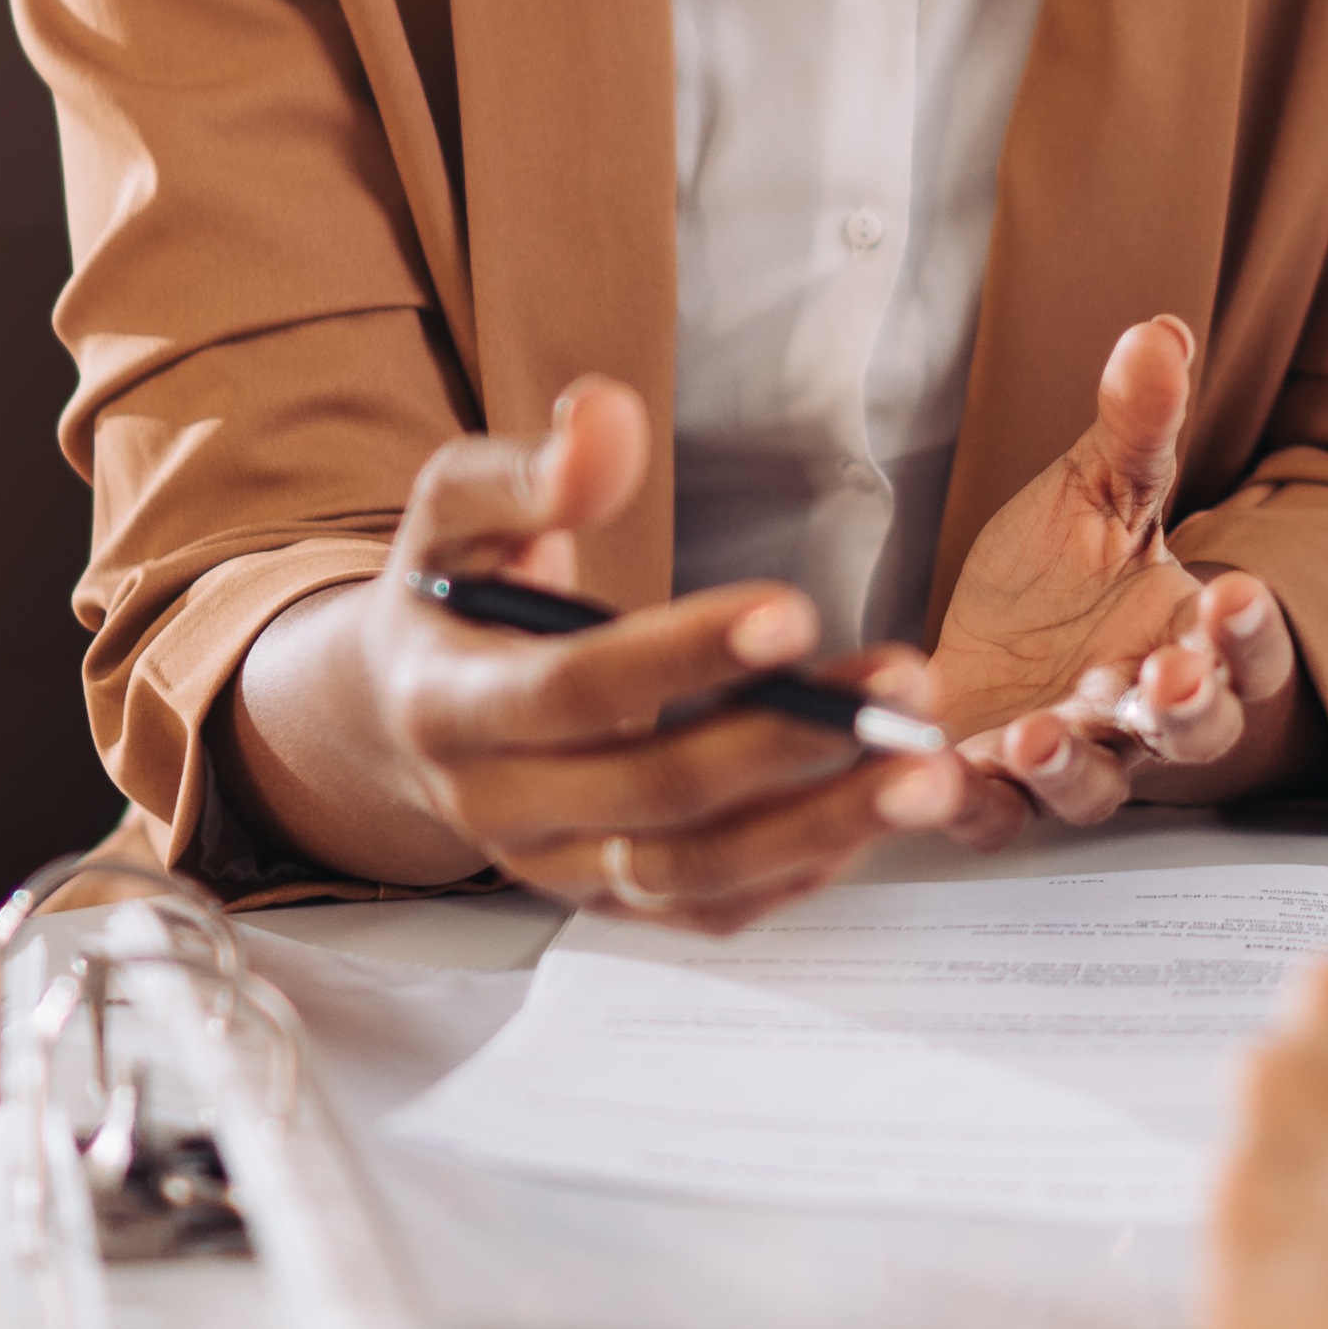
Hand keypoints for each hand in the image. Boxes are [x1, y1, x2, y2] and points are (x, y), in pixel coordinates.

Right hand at [230, 376, 986, 913]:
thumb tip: (607, 419)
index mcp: (448, 702)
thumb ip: (529, 469)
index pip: (572, 691)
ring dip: (821, 826)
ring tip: (930, 773)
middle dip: (787, 743)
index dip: (682, 658)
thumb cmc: (452, 593)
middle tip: (905, 692)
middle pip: (652, 795)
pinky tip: (876, 812)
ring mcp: (554, 867)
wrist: (397, 712)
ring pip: (693, 873)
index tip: (793, 610)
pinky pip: (709, 910)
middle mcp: (497, 805)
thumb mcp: (456, 509)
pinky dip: (800, 871)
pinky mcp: (607, 901)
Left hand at [921, 315, 1313, 827]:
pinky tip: (944, 774)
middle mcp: (1145, 719)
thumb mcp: (1098, 492)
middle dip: (1184, 710)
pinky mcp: (996, 794)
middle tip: (1166, 681)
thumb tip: (1158, 332)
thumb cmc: (1061, 577)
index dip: (1251, 631)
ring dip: (1074, 765)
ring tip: (1040, 733)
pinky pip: (995, 818)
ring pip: (1097, 787)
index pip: (1252, 652)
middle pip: (1195, 735)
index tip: (1238, 590)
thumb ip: (1136, 428)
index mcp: (1191, 642)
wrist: (985, 642)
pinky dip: (973, 803)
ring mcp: (1076, 763)